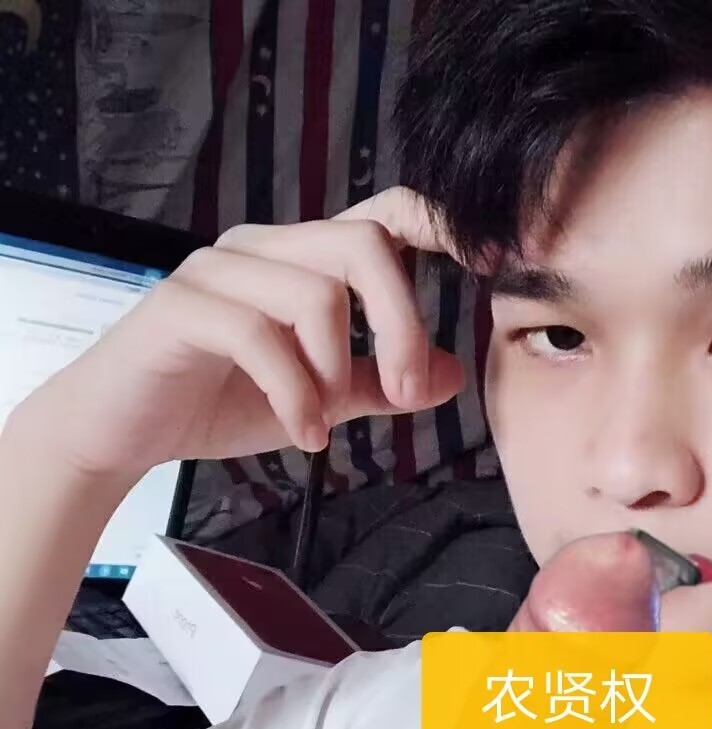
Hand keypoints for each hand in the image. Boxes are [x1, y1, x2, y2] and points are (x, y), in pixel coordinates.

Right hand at [14, 187, 463, 480]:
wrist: (124, 428)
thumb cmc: (224, 400)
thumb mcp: (322, 397)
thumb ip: (381, 383)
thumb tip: (453, 374)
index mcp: (304, 258)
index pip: (381, 215)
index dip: (440, 226)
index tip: (491, 261)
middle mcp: (265, 247)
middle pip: (364, 246)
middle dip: (402, 326)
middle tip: (408, 393)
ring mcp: (220, 270)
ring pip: (317, 292)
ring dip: (338, 372)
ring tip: (326, 420)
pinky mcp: (183, 306)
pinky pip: (261, 339)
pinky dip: (296, 397)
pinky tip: (304, 433)